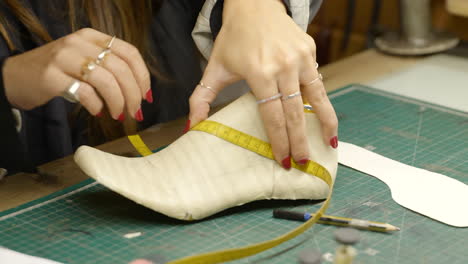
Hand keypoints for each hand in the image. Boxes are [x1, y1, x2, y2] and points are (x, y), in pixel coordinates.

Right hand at [2, 28, 150, 120]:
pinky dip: (97, 105)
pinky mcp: (51, 76)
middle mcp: (79, 43)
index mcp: (91, 37)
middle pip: (120, 68)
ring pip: (106, 79)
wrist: (14, 77)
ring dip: (118, 101)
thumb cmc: (56, 73)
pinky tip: (97, 112)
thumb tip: (139, 92)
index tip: (146, 95)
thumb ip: (108, 68)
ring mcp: (64, 58)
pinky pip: (85, 92)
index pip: (129, 52)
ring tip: (118, 114)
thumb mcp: (84, 61)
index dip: (142, 76)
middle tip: (135, 112)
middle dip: (133, 94)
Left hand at [188, 0, 337, 167]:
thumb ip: (202, 98)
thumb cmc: (233, 39)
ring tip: (329, 144)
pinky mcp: (310, 51)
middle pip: (294, 112)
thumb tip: (192, 126)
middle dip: (299, 141)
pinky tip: (328, 120)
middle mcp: (282, 65)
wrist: (254, 5)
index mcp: (259, 72)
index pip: (272, 114)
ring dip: (324, 123)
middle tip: (303, 163)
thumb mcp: (214, 68)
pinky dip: (325, 103)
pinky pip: (318, 83)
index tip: (282, 160)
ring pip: (315, 98)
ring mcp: (300, 57)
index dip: (279, 140)